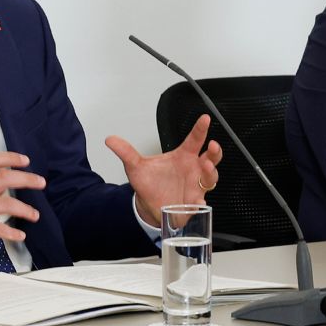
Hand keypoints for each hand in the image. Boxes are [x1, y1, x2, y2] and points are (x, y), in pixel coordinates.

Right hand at [0, 152, 44, 269]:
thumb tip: (6, 176)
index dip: (9, 158)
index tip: (25, 160)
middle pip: (3, 178)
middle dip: (26, 179)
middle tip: (41, 183)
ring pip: (6, 204)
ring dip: (25, 209)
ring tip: (35, 215)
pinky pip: (0, 228)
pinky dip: (13, 233)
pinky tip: (20, 235)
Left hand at [107, 114, 223, 224]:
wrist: (149, 206)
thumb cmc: (150, 184)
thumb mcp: (136, 167)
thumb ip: (126, 152)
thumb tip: (110, 139)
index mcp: (183, 156)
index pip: (195, 139)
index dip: (200, 129)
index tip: (205, 119)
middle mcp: (193, 169)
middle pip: (211, 157)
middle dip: (215, 152)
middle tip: (212, 146)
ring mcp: (195, 186)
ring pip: (211, 177)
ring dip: (211, 172)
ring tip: (206, 167)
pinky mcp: (193, 203)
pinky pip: (201, 202)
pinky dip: (200, 203)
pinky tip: (198, 202)